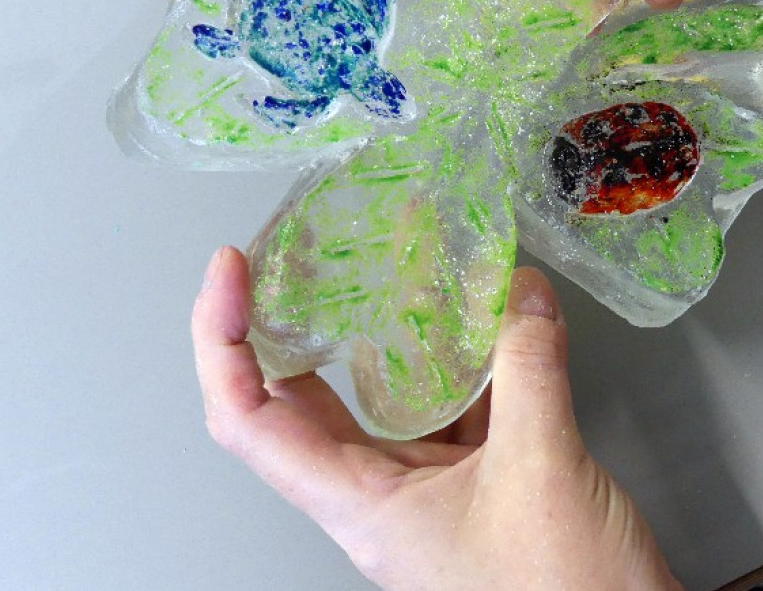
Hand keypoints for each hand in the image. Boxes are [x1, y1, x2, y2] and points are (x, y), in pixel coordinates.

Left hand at [192, 247, 682, 590]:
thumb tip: (521, 294)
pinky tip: (493, 323)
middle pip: (303, 402)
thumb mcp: (540, 470)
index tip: (233, 271)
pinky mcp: (480, 488)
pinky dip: (469, 362)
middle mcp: (380, 498)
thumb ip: (528, 370)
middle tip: (300, 255)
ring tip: (397, 271)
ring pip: (385, 401)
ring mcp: (428, 494)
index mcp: (360, 506)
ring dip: (391, 336)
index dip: (222, 340)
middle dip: (296, 322)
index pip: (249, 418)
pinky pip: (455, 412)